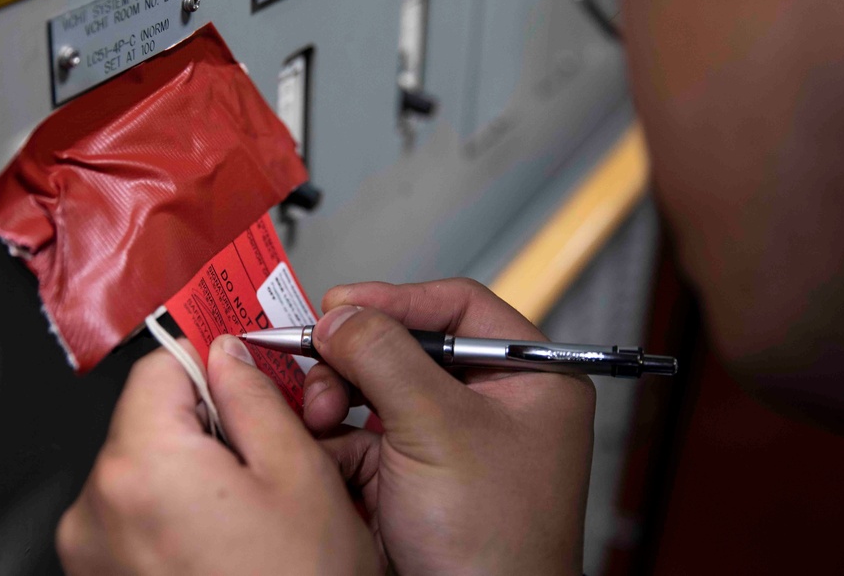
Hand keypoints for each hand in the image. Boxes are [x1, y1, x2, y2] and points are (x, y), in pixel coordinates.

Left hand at [57, 337, 377, 574]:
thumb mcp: (298, 475)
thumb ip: (254, 398)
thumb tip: (228, 356)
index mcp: (142, 466)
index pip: (158, 366)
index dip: (208, 360)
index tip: (236, 365)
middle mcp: (97, 508)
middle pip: (148, 419)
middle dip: (205, 421)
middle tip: (263, 445)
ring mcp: (92, 553)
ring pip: (144, 467)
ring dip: (192, 467)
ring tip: (249, 505)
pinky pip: (134, 515)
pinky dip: (174, 510)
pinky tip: (225, 536)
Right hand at [302, 279, 595, 574]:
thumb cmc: (494, 543)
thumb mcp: (438, 429)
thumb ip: (385, 357)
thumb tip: (342, 314)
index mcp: (528, 380)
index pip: (460, 308)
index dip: (398, 298)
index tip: (343, 302)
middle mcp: (490, 404)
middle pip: (409, 346)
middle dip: (356, 354)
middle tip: (315, 353)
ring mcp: (447, 440)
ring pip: (376, 388)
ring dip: (337, 392)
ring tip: (319, 411)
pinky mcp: (410, 473)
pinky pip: (360, 432)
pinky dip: (333, 432)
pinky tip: (318, 437)